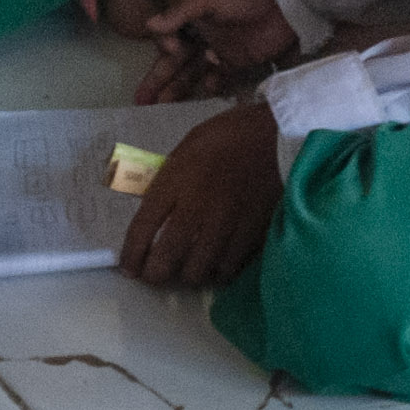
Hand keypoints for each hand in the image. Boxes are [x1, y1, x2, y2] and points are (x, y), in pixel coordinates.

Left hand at [116, 98, 283, 288]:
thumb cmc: (232, 134)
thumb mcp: (190, 145)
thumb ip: (170, 177)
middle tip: (154, 275)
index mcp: (176, 180)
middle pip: (166, 257)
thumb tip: (151, 206)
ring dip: (188, 275)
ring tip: (187, 271)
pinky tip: (217, 265)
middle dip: (155, 274)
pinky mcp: (251, 233)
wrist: (280, 134)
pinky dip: (219, 271)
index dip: (131, 255)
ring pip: (197, 270)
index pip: (142, 228)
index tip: (129, 268)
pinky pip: (229, 267)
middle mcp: (197, 206)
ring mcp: (225, 223)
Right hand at [137, 0, 302, 103]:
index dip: (164, 47)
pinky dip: (211, 85)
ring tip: (161, 107)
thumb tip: (148, 24)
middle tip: (140, 101)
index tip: (171, 50)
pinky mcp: (239, 62)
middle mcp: (202, 35)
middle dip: (158, 80)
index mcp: (191, 17)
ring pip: (192, 73)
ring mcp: (220, 50)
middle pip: (175, 61)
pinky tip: (206, 89)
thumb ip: (180, 13)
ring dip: (177, 89)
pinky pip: (219, 78)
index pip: (168, 38)